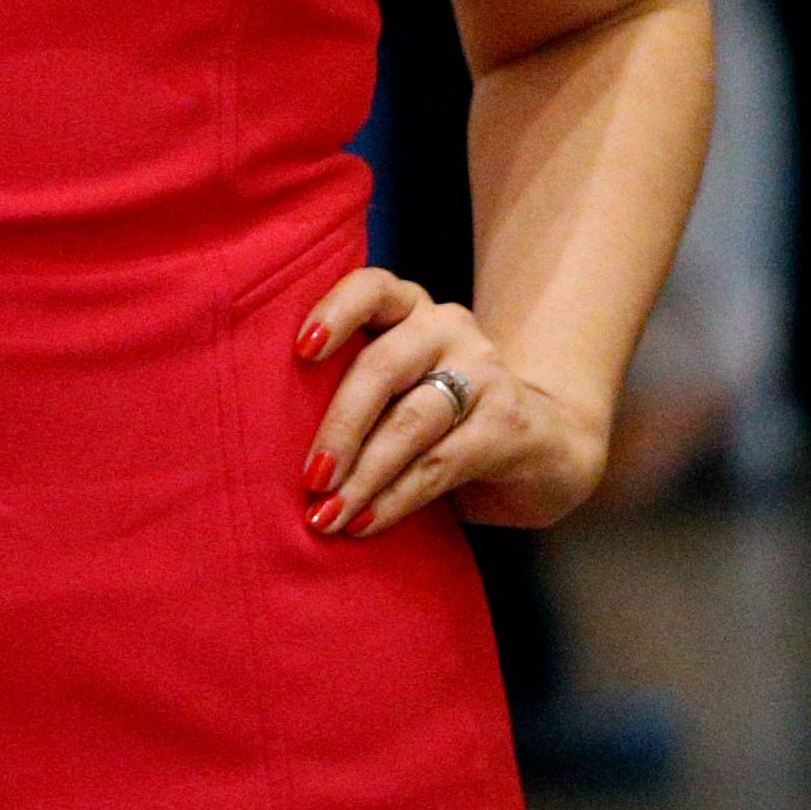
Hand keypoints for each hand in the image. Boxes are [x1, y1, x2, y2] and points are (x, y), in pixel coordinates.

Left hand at [293, 266, 608, 538]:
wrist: (544, 446)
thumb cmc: (438, 417)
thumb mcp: (395, 390)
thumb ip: (350, 393)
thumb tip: (267, 446)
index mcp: (407, 309)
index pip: (370, 288)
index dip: (334, 312)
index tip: (302, 350)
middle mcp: (446, 328)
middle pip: (383, 367)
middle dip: (340, 426)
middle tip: (310, 478)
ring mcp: (483, 371)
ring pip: (412, 420)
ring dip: (365, 474)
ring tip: (330, 514)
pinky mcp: (508, 421)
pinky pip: (442, 462)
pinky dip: (398, 497)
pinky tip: (368, 521)